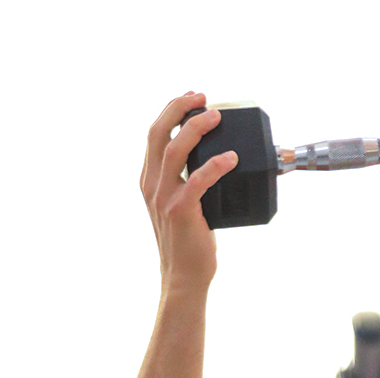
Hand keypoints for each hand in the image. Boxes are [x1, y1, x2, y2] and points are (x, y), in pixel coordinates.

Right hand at [140, 92, 238, 294]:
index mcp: (148, 180)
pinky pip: (197, 181)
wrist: (184, 277)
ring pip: (174, 150)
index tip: (191, 97)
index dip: (170, 110)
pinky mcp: (181, 212)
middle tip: (202, 97)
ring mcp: (164, 198)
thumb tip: (213, 159)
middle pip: (157, 133)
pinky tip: (231, 158)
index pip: (153, 134)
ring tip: (217, 117)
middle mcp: (151, 185)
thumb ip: (185, 183)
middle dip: (178, 108)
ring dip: (196, 128)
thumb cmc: (188, 244)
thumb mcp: (178, 206)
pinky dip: (215, 166)